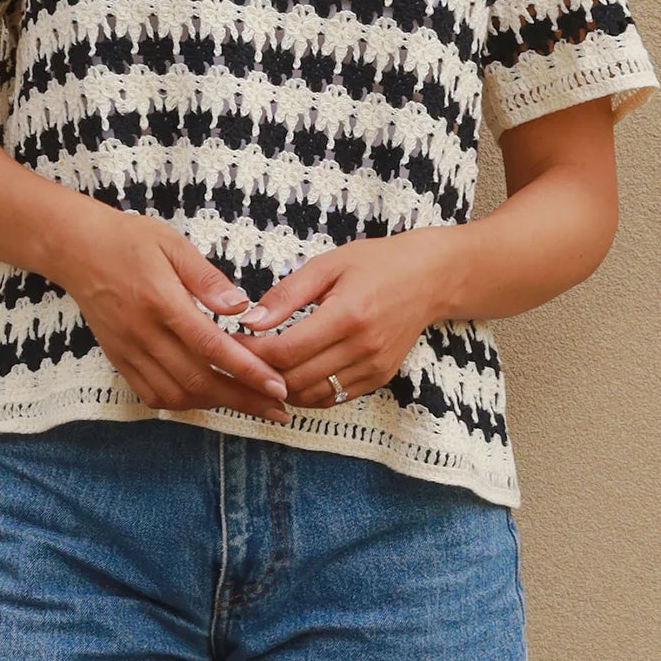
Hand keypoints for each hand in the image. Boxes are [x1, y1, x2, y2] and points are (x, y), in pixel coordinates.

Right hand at [55, 201, 291, 424]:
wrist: (75, 248)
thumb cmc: (128, 239)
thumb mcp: (173, 244)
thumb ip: (207, 278)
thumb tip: (241, 306)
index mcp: (160, 301)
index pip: (211, 346)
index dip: (247, 371)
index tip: (277, 386)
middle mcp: (142, 333)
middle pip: (198, 379)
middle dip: (242, 398)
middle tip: (278, 407)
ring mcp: (127, 350)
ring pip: (175, 393)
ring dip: (214, 403)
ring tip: (248, 402)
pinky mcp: (118, 358)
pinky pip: (151, 394)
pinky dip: (182, 401)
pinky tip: (205, 395)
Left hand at [228, 230, 457, 407]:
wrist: (430, 278)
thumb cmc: (376, 263)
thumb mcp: (328, 265)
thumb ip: (286, 295)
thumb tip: (249, 321)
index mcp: (347, 314)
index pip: (287, 350)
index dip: (252, 352)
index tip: (230, 343)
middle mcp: (363, 347)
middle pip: (295, 379)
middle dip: (260, 373)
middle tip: (236, 360)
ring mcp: (374, 367)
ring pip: (312, 395)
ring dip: (281, 388)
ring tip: (260, 370)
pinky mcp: (379, 377)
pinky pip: (334, 397)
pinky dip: (307, 393)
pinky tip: (290, 376)